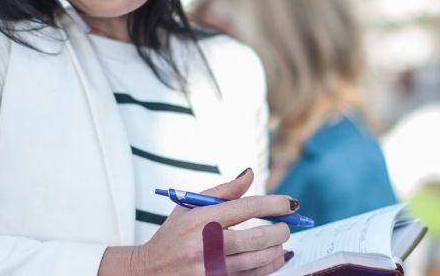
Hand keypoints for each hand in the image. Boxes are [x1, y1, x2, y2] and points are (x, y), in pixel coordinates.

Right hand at [100, 168, 292, 275]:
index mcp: (200, 220)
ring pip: (260, 260)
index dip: (275, 204)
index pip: (247, 208)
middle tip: (287, 225)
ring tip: (281, 241)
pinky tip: (274, 258)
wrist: (149, 271)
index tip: (290, 203)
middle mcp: (206, 246)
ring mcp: (212, 269)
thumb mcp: (190, 207)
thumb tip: (250, 174)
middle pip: (258, 237)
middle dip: (281, 229)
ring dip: (278, 249)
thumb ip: (223, 191)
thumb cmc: (173, 236)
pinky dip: (270, 266)